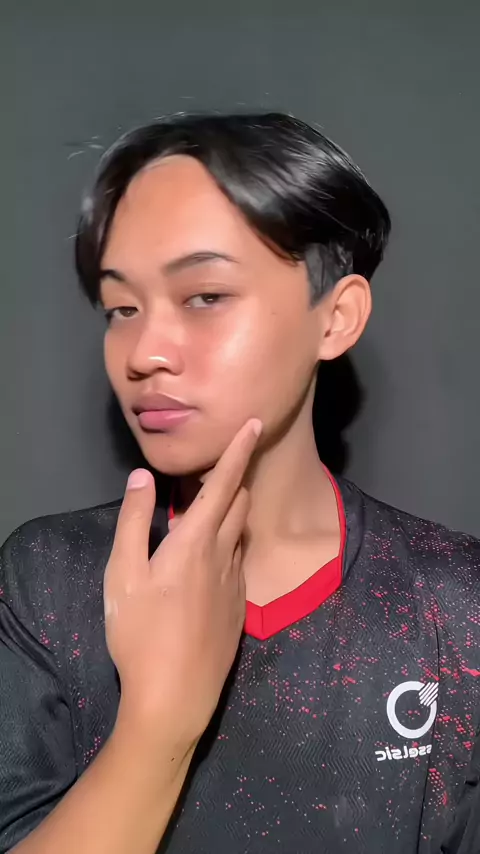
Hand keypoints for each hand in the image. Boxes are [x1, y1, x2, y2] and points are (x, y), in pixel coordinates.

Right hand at [104, 418, 261, 748]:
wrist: (175, 696)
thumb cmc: (141, 633)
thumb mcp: (122, 574)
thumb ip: (133, 521)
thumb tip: (141, 477)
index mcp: (197, 541)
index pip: (224, 483)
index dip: (240, 450)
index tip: (256, 423)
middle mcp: (225, 555)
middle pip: (239, 504)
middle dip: (234, 479)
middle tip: (220, 467)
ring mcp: (236, 582)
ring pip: (241, 532)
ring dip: (233, 512)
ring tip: (213, 508)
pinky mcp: (238, 607)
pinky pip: (239, 561)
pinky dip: (229, 546)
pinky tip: (210, 561)